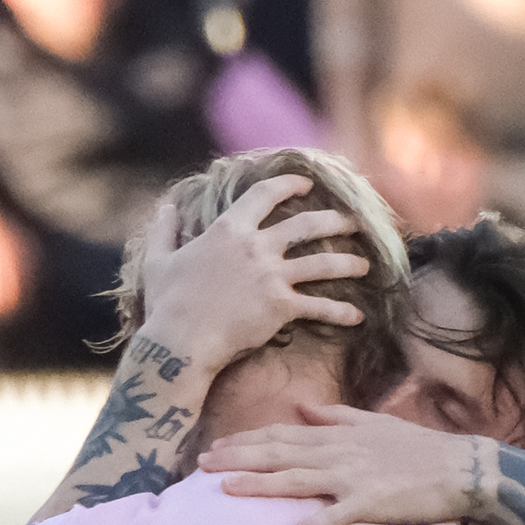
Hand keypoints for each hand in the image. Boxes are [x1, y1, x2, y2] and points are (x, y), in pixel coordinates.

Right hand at [127, 173, 370, 372]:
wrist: (180, 342)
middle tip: (353, 220)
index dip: (288, 185)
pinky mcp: (281, 307)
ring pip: (322, 263)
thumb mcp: (159, 261)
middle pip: (306, 225)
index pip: (265, 196)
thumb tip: (165, 207)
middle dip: (334, 220)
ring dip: (348, 262)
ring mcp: (272, 276)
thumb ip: (164, 231)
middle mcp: (256, 247)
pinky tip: (358, 316)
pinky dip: (341, 312)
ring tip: (365, 263)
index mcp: (229, 230)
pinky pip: (319, 307)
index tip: (306, 183)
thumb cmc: (166, 304)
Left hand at [205, 400, 494, 524]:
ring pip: (297, 479)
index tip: (215, 447)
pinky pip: (337, 516)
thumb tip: (303, 408)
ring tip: (227, 489)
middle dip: (238, 458)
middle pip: (278, 453)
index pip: (281, 434)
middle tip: (201, 465)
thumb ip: (336, 417)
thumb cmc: (418, 449)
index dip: (245, 440)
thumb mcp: (374, 423)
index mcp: (337, 435)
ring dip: (261, 484)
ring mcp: (353, 477)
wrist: (461, 467)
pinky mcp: (372, 501)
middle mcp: (338, 452)